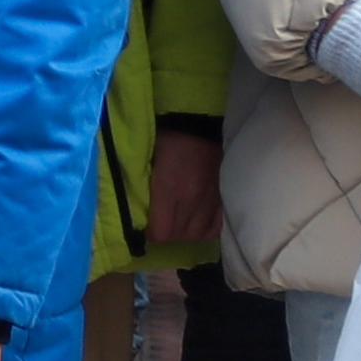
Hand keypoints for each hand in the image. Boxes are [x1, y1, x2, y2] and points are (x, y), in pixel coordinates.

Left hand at [147, 126, 222, 248]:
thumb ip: (143, 189)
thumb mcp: (147, 162)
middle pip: (179, 237)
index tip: (147, 229)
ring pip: (197, 235)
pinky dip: (204, 230)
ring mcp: (210, 200)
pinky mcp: (222, 197)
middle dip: (167, 235)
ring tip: (178, 225)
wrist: (198, 124)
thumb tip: (138, 213)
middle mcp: (191, 199)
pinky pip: (215, 227)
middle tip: (161, 225)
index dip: (152, 235)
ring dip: (185, 234)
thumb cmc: (167, 140)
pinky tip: (196, 223)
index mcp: (168, 188)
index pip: (162, 232)